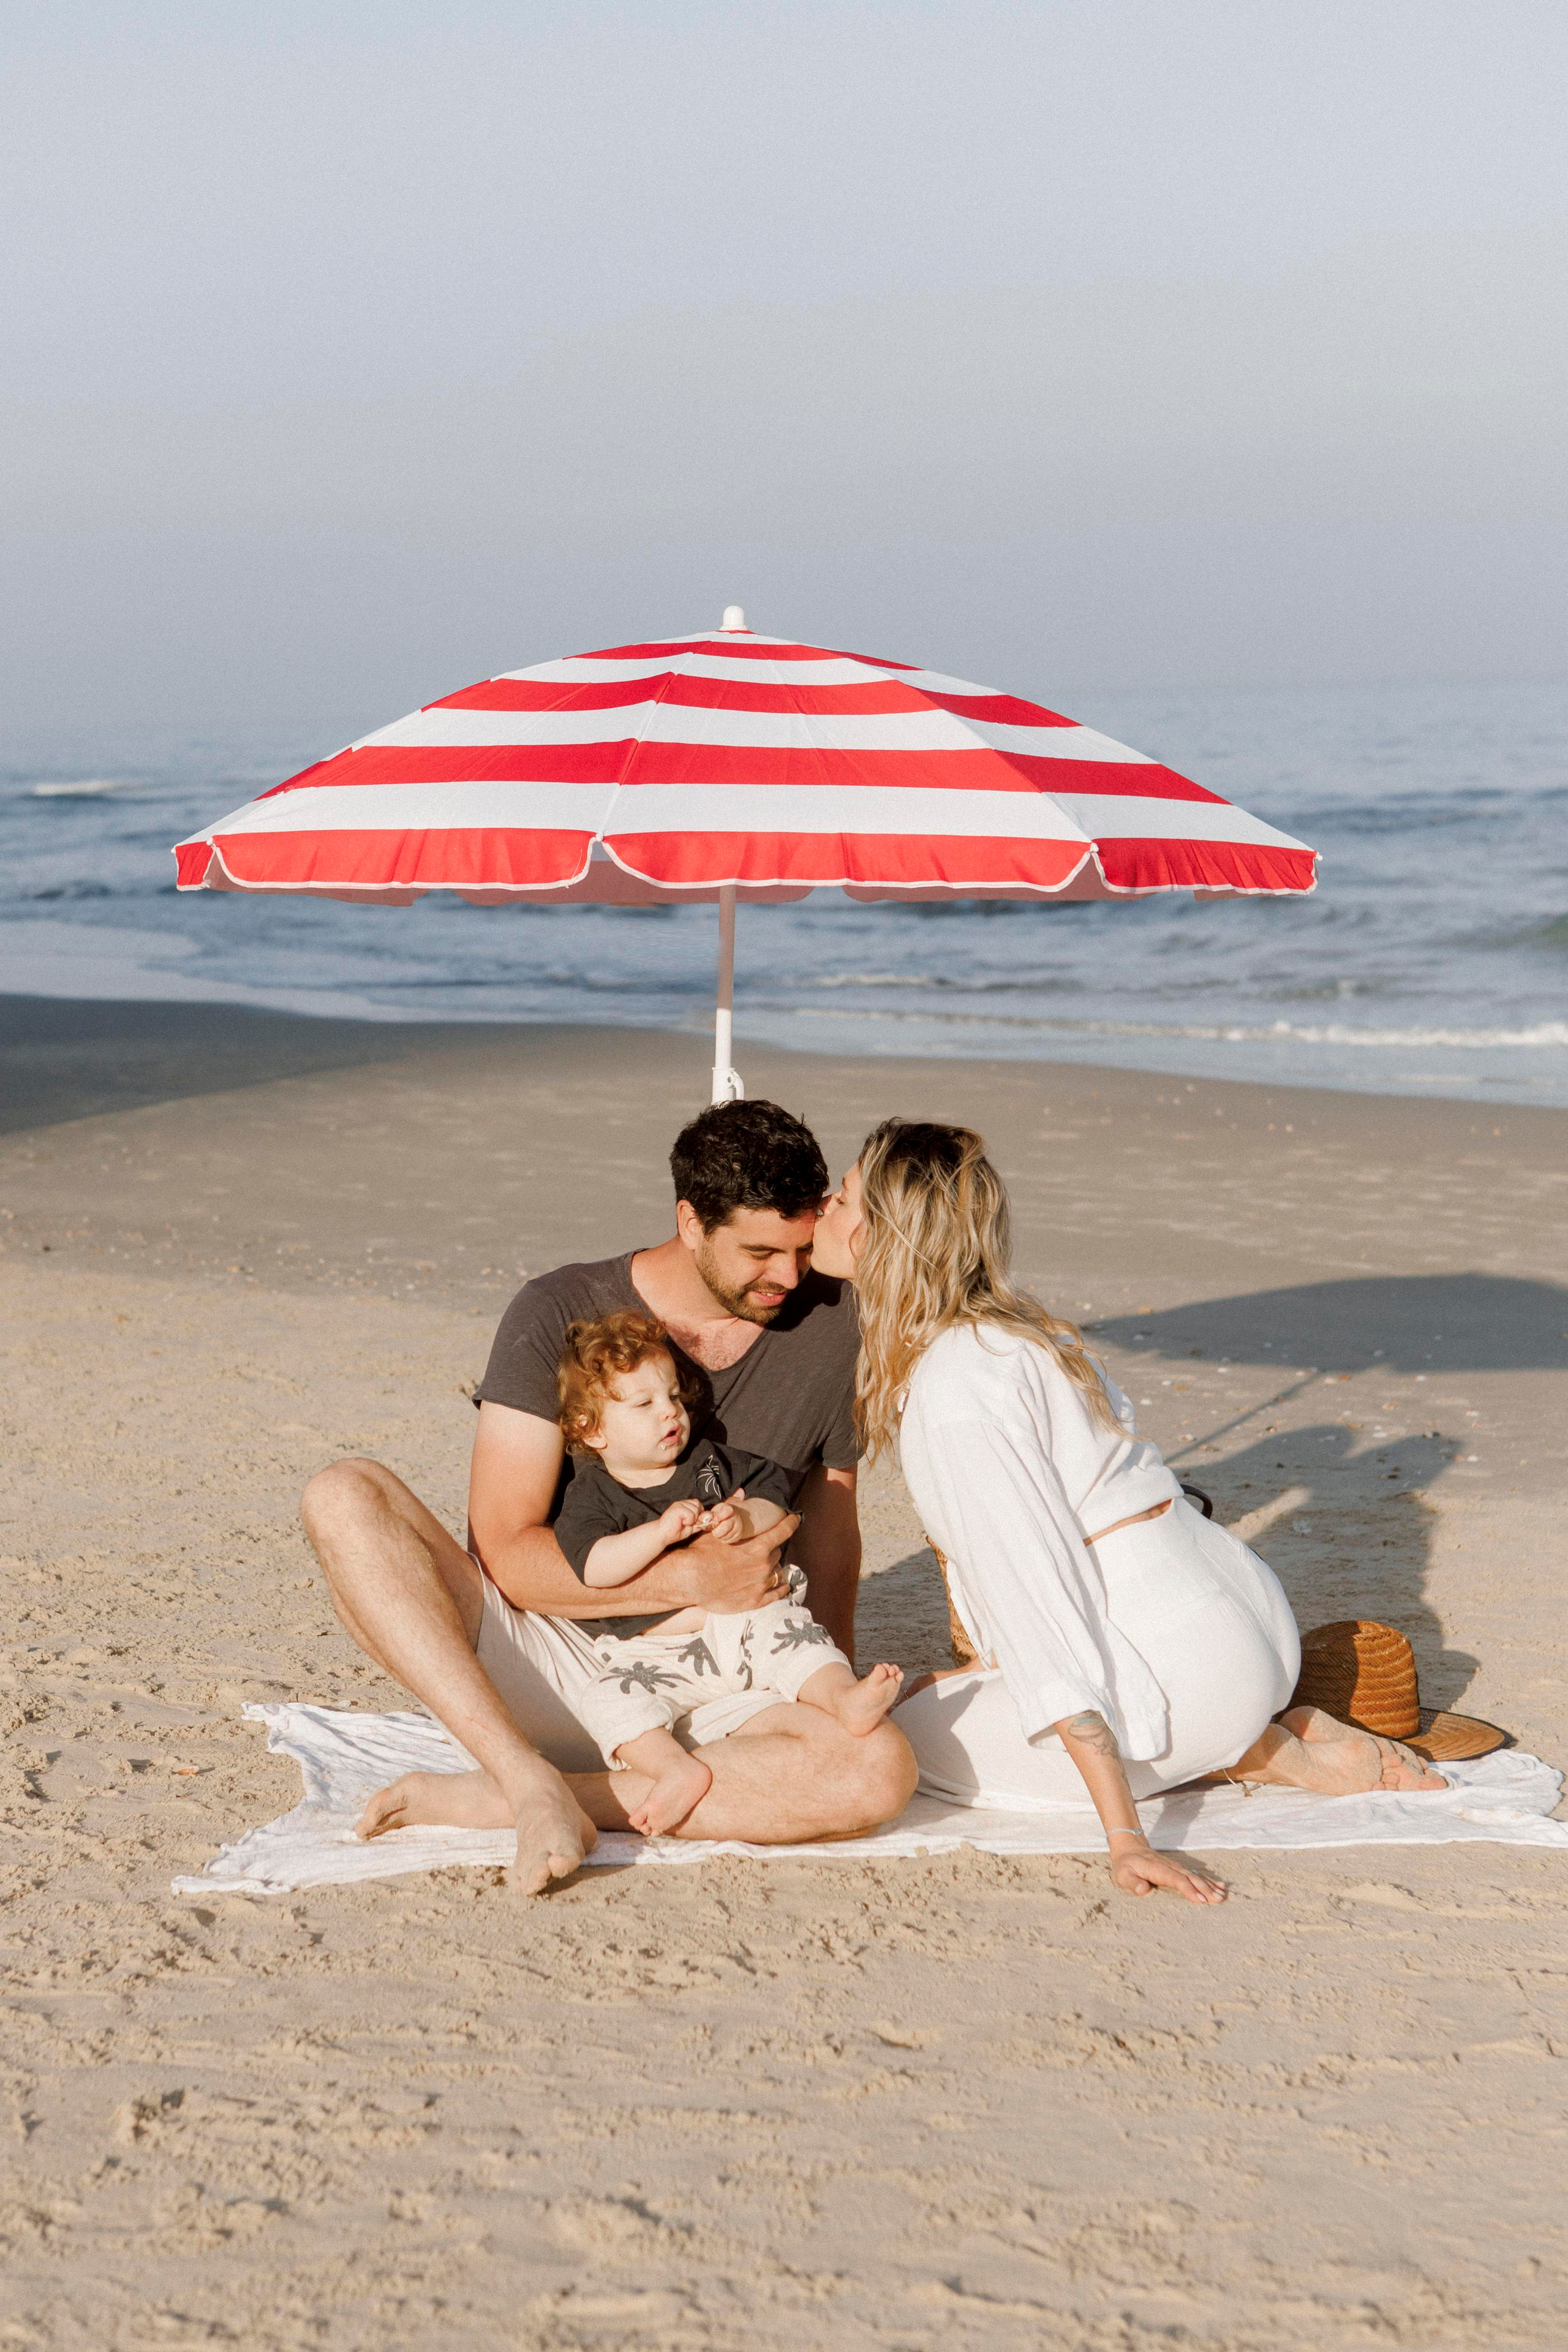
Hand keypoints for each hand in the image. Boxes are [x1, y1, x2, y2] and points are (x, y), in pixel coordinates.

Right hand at [657, 1500, 706, 1542]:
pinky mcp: (677, 1508)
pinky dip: (688, 1521)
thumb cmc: (674, 1532)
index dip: (699, 1513)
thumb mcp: (690, 1528)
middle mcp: (682, 1503)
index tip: (693, 1522)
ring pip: (696, 1510)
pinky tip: (681, 1523)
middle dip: (697, 1516)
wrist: (662, 1535)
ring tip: (683, 1523)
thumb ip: (698, 1523)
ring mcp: (679, 1504)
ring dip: (692, 1520)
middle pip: (698, 1505)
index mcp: (684, 1506)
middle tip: (688, 1523)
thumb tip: (708, 1520)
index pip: (698, 1504)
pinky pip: (691, 1514)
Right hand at [669, 1516, 799, 1614]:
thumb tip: (741, 1492)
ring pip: (775, 1572)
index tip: (796, 1519)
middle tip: (760, 1549)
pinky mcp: (755, 1601)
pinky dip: (781, 1589)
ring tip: (764, 1566)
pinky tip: (783, 1587)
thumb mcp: (717, 1529)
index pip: (783, 1531)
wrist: (689, 1580)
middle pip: (776, 1552)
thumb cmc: (701, 1553)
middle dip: (770, 1549)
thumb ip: (732, 1510)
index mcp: (758, 1546)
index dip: (791, 1523)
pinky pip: (776, 1595)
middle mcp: (763, 1565)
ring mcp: (760, 1584)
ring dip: (771, 1567)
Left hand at [703, 1498, 741, 1541]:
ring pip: (724, 1537)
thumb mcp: (716, 1510)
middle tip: (714, 1528)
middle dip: (716, 1530)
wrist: (738, 1517)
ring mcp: (739, 1527)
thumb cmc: (722, 1514)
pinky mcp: (738, 1536)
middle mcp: (736, 1518)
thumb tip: (702, 1522)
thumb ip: (708, 1515)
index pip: (726, 1512)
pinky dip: (723, 1538)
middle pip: (724, 1529)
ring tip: (720, 1530)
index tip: (715, 1519)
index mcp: (729, 1509)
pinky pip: (727, 1541)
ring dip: (719, 1535)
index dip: (719, 1517)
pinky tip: (724, 1533)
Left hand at [1109, 1834, 1225, 1904]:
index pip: (1175, 1880)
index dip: (1188, 1889)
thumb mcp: (1122, 1874)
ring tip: (1222, 1896)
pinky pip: (1196, 1874)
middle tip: (1218, 1901)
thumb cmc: (1125, 1865)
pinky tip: (1220, 1886)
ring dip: (1209, 1886)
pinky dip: (1208, 1880)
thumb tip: (1144, 1890)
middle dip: (1205, 1889)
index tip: (1201, 1900)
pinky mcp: (1179, 1869)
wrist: (1130, 1847)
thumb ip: (1133, 1883)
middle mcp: (1170, 1867)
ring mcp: (1176, 1867)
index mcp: (1157, 1869)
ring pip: (1195, 1876)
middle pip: (1190, 1878)